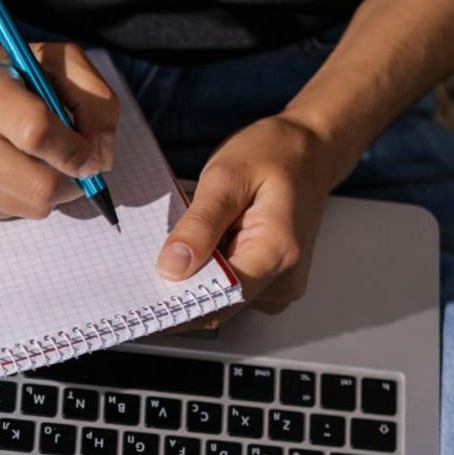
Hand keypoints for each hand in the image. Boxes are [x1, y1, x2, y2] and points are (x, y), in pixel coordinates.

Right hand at [0, 41, 120, 220]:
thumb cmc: (12, 74)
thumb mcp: (60, 63)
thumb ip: (96, 102)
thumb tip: (100, 161)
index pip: (36, 133)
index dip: (74, 148)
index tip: (89, 150)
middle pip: (40, 187)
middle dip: (71, 179)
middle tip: (72, 162)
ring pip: (32, 208)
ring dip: (51, 189)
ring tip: (35, 158)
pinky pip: (13, 217)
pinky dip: (25, 198)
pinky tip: (10, 170)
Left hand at [157, 113, 345, 322]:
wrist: (310, 148)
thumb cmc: (275, 154)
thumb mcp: (225, 177)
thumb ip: (199, 225)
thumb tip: (172, 268)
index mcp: (276, 251)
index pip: (218, 301)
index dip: (177, 305)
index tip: (144, 300)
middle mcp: (285, 278)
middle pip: (219, 305)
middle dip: (182, 290)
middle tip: (151, 262)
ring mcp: (281, 283)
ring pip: (223, 299)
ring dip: (197, 278)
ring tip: (189, 240)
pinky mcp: (273, 280)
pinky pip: (233, 288)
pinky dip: (212, 272)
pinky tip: (207, 245)